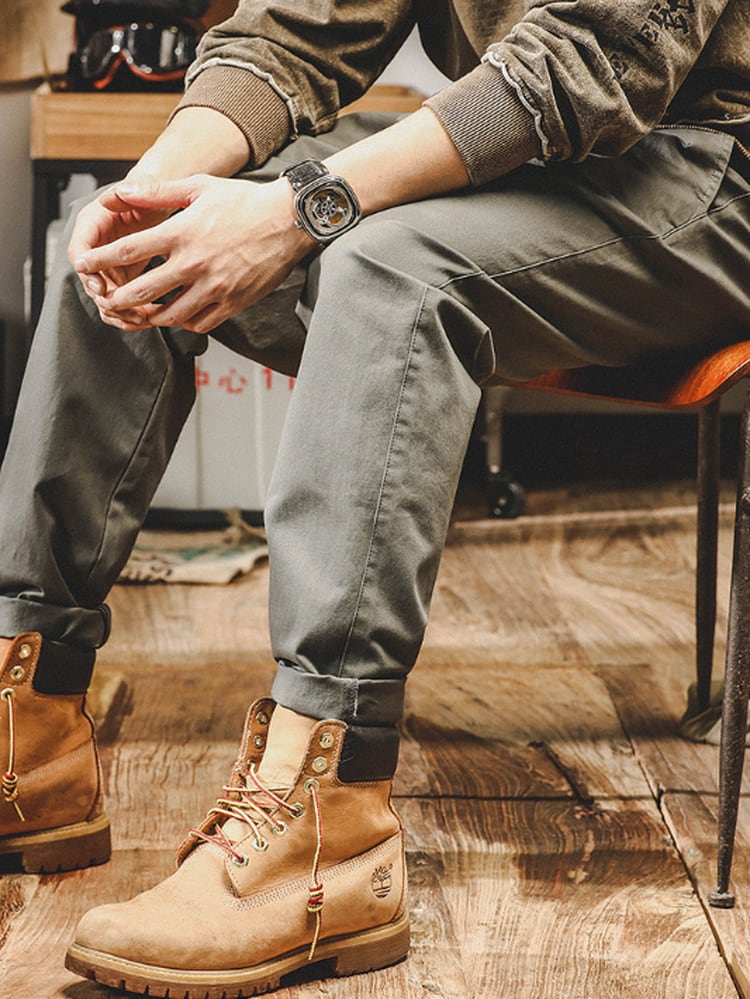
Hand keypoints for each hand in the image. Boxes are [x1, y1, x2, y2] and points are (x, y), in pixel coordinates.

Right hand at [69, 175, 172, 320]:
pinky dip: (129, 314)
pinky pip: (118, 302)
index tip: (101, 286)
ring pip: (104, 297)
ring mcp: (106, 266)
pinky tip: (146, 320)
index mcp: (92, 225)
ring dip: (120, 312)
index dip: (88, 272)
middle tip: (127, 310)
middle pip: (90, 281)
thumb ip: (126, 194)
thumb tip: (112, 197)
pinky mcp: (120, 279)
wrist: (160, 205)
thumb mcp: (140, 191)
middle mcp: (95, 248)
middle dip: (107, 298)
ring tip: (140, 318)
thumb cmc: (149, 194)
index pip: (79, 252)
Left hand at [73, 174, 315, 332]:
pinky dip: (183, 322)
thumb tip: (120, 191)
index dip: (100, 259)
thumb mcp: (199, 187)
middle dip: (118, 299)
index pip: (129, 249)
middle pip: (143, 291)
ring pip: (170, 315)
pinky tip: (177, 315)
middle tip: (106, 301)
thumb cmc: (244, 201)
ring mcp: (214, 287)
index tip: (83, 265)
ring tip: (141, 312)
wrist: (288, 221)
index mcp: (182, 232)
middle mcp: (195, 263)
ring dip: (149, 316)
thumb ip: (157, 192)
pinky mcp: (232, 303)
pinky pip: (199, 323)